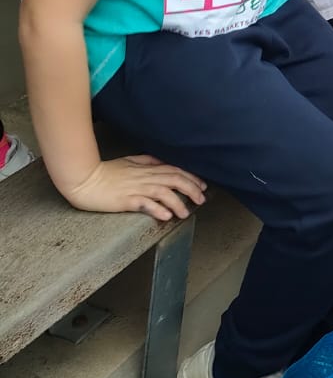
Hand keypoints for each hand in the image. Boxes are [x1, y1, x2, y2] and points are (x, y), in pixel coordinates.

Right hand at [63, 155, 205, 222]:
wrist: (84, 179)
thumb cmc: (105, 172)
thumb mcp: (128, 162)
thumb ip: (146, 161)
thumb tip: (161, 162)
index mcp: (146, 168)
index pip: (175, 170)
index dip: (191, 177)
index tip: (202, 186)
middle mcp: (145, 177)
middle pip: (174, 180)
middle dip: (191, 189)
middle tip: (202, 200)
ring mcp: (136, 189)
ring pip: (164, 193)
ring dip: (178, 203)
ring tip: (186, 213)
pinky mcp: (126, 200)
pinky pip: (145, 204)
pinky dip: (157, 209)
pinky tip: (166, 216)